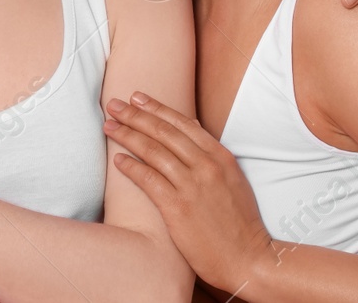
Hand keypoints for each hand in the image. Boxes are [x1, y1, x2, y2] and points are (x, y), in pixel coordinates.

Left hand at [105, 92, 276, 293]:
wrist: (248, 259)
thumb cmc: (239, 222)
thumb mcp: (232, 179)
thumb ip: (211, 153)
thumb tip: (193, 126)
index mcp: (220, 156)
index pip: (182, 123)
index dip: (156, 107)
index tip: (136, 97)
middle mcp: (206, 166)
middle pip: (163, 132)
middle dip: (135, 115)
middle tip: (113, 105)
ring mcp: (193, 186)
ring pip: (153, 151)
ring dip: (127, 135)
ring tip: (109, 126)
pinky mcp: (179, 208)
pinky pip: (149, 180)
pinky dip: (131, 167)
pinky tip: (118, 160)